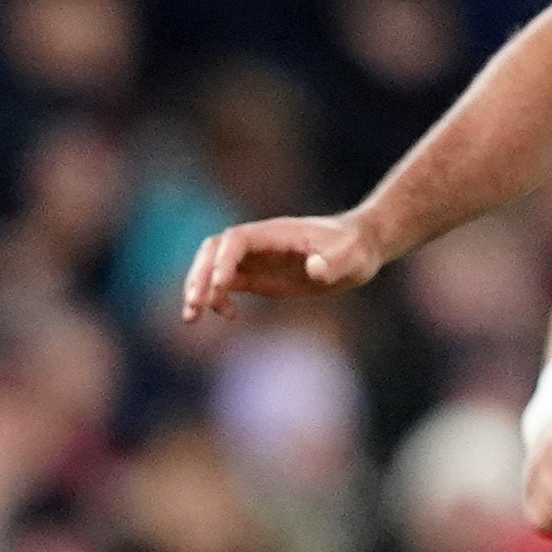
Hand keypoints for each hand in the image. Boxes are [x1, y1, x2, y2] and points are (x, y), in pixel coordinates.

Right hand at [181, 213, 383, 321]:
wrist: (359, 250)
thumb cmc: (356, 249)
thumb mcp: (351, 256)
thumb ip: (333, 262)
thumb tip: (313, 269)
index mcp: (275, 233)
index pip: (235, 240)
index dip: (222, 261)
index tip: (221, 287)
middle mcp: (259, 244)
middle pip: (213, 251)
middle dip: (199, 277)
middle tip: (194, 307)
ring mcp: (255, 260)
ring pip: (211, 267)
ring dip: (198, 290)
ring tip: (192, 318)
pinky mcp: (257, 277)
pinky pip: (225, 285)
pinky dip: (217, 300)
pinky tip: (230, 316)